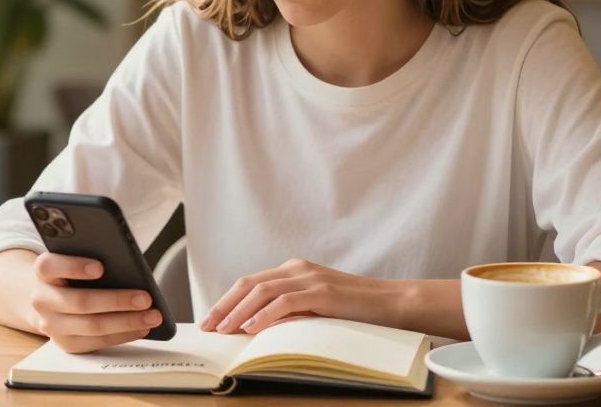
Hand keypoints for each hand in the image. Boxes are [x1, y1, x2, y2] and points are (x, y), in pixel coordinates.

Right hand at [29, 252, 162, 352]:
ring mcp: (52, 325)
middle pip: (80, 302)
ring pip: (91, 326)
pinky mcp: (66, 343)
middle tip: (145, 298)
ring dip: (127, 322)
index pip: (50, 266)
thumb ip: (93, 255)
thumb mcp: (76, 258)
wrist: (50, 299)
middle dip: (116, 301)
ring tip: (152, 316)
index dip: (74, 267)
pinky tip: (141, 327)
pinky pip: (97, 342)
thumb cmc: (72, 272)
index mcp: (43, 272)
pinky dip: (122, 335)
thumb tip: (128, 265)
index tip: (101, 268)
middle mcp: (42, 299)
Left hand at [198, 258, 401, 334]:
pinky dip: (265, 315)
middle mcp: (298, 269)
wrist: (393, 303)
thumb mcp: (316, 307)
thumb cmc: (355, 310)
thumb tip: (256, 327)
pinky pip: (285, 302)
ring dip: (238, 312)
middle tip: (207, 326)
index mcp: (294, 270)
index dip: (226, 300)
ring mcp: (310, 278)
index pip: (250, 283)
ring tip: (223, 330)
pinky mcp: (323, 292)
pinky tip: (251, 328)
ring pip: (262, 291)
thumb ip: (291, 309)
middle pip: (249, 284)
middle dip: (224, 305)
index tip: (210, 320)